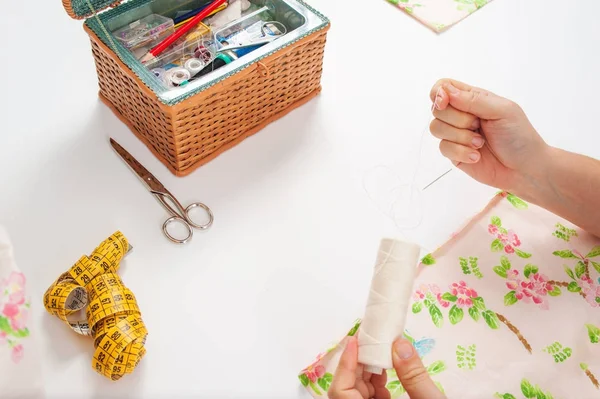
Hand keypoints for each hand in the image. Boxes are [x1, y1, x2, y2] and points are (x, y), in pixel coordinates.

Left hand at [328, 336, 445, 398]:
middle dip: (358, 363)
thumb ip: (414, 377)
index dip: (345, 364)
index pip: (340, 392)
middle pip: (348, 390)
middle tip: (370, 338)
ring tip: (380, 350)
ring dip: (367, 371)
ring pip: (358, 394)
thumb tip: (400, 345)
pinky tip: (388, 370)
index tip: (354, 340)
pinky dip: (376, 384)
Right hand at [429, 78, 548, 191]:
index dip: (439, 94)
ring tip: (480, 143)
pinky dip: (461, 152)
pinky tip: (477, 156)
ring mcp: (455, 134)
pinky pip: (443, 148)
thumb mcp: (502, 110)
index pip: (443, 87)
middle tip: (479, 125)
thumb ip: (473, 100)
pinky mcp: (453, 153)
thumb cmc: (519, 135)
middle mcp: (460, 114)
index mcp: (472, 99)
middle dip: (458, 120)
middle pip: (437, 110)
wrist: (524, 168)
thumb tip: (445, 92)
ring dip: (460, 137)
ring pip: (436, 128)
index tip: (445, 103)